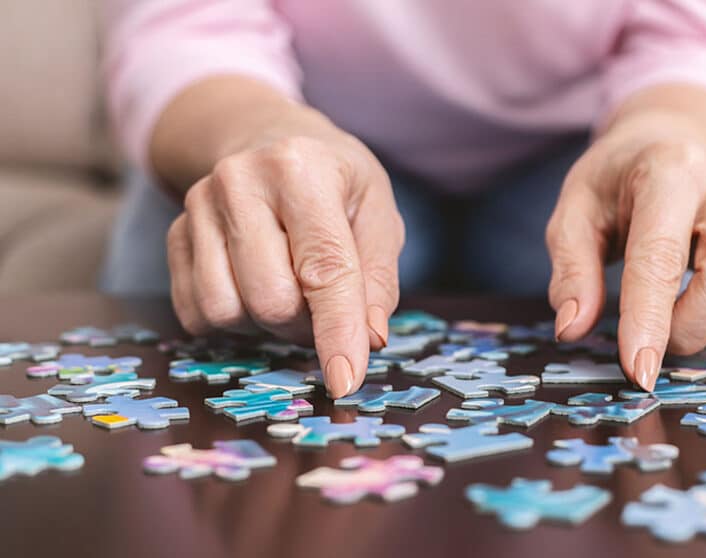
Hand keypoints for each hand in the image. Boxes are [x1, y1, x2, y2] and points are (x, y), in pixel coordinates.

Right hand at [166, 134, 403, 396]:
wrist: (269, 138)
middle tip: (324, 305)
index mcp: (301, 168)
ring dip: (267, 325)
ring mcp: (198, 207)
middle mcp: (239, 181)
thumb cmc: (335, 182)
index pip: (323, 269)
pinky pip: (196, 313)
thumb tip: (369, 339)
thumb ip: (378, 277)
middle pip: (270, 299)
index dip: (337, 331)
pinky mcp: (174, 234)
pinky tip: (254, 288)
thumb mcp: (377, 213)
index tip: (345, 381)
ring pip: (227, 311)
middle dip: (305, 324)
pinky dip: (233, 321)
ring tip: (290, 291)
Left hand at [546, 112, 705, 390]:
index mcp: (669, 171)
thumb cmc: (616, 183)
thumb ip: (571, 270)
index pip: (662, 256)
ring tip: (684, 317)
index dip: (650, 321)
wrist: (668, 141)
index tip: (639, 372)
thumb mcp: (573, 213)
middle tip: (656, 336)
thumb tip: (573, 329)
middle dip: (690, 328)